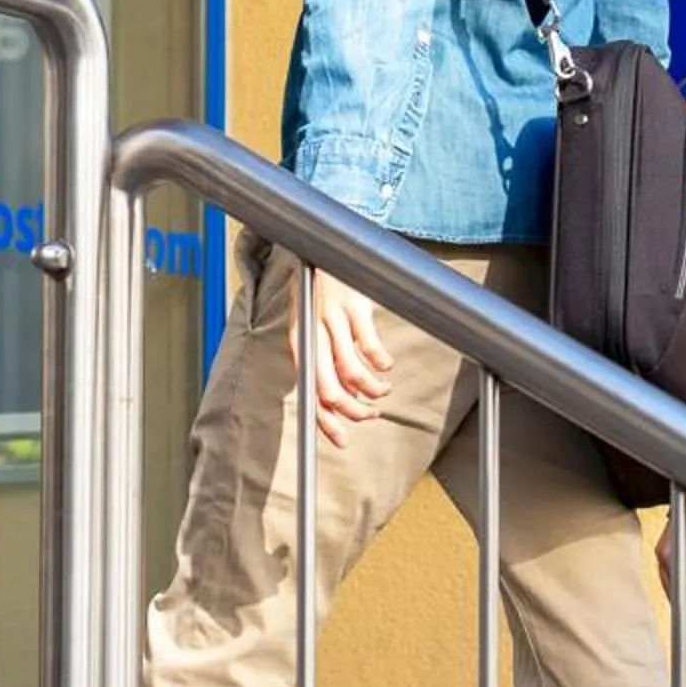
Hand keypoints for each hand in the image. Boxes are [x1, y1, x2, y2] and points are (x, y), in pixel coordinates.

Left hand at [290, 269, 392, 446]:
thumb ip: (327, 360)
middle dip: (353, 412)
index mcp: (299, 342)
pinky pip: (370, 346)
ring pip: (352, 372)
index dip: (326, 421)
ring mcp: (333, 319)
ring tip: (383, 390)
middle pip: (330, 390)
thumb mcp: (316, 326)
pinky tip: (386, 365)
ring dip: (372, 390)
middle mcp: (312, 333)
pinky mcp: (355, 306)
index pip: (310, 392)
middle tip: (370, 414)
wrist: (325, 247)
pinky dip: (382, 363)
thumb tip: (347, 397)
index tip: (343, 440)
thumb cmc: (320, 291)